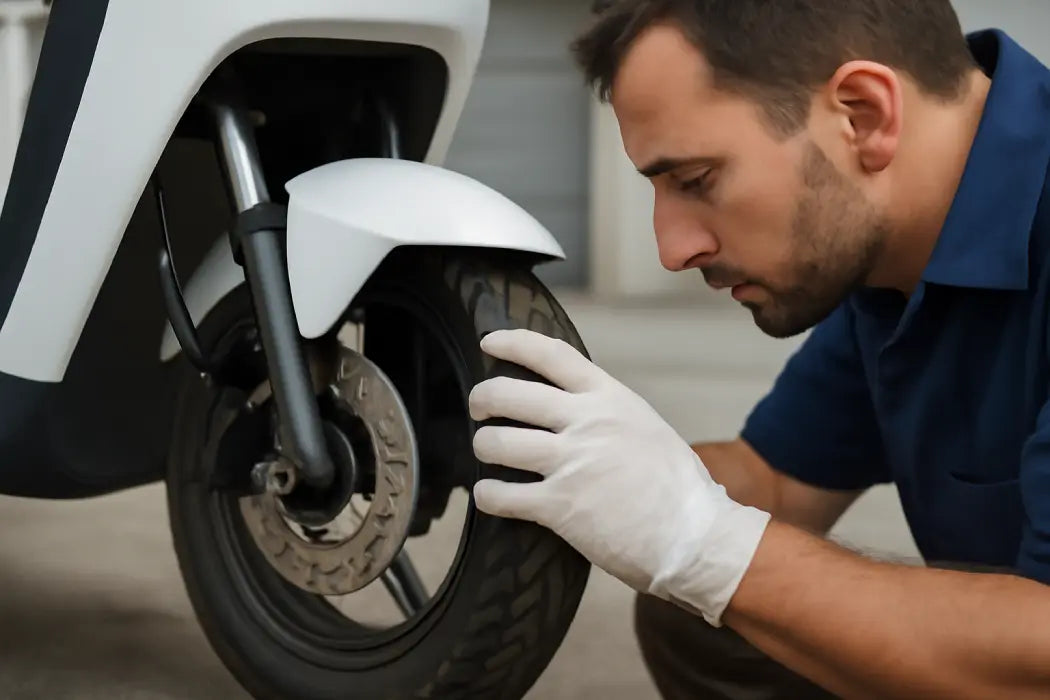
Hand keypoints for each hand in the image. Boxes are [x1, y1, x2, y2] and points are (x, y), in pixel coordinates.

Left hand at [468, 329, 770, 625]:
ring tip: (487, 454)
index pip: (551, 355)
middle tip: (478, 408)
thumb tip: (571, 410)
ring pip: (495, 442)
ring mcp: (571, 463)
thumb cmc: (676, 487)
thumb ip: (606, 413)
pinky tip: (490, 496)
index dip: (513, 342)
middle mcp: (586, 423)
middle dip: (482, 398)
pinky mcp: (559, 506)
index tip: (489, 341)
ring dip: (482, 447)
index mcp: (609, 399)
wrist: (694, 537)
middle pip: (509, 394)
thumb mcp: (645, 427)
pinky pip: (500, 495)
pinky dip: (487, 495)